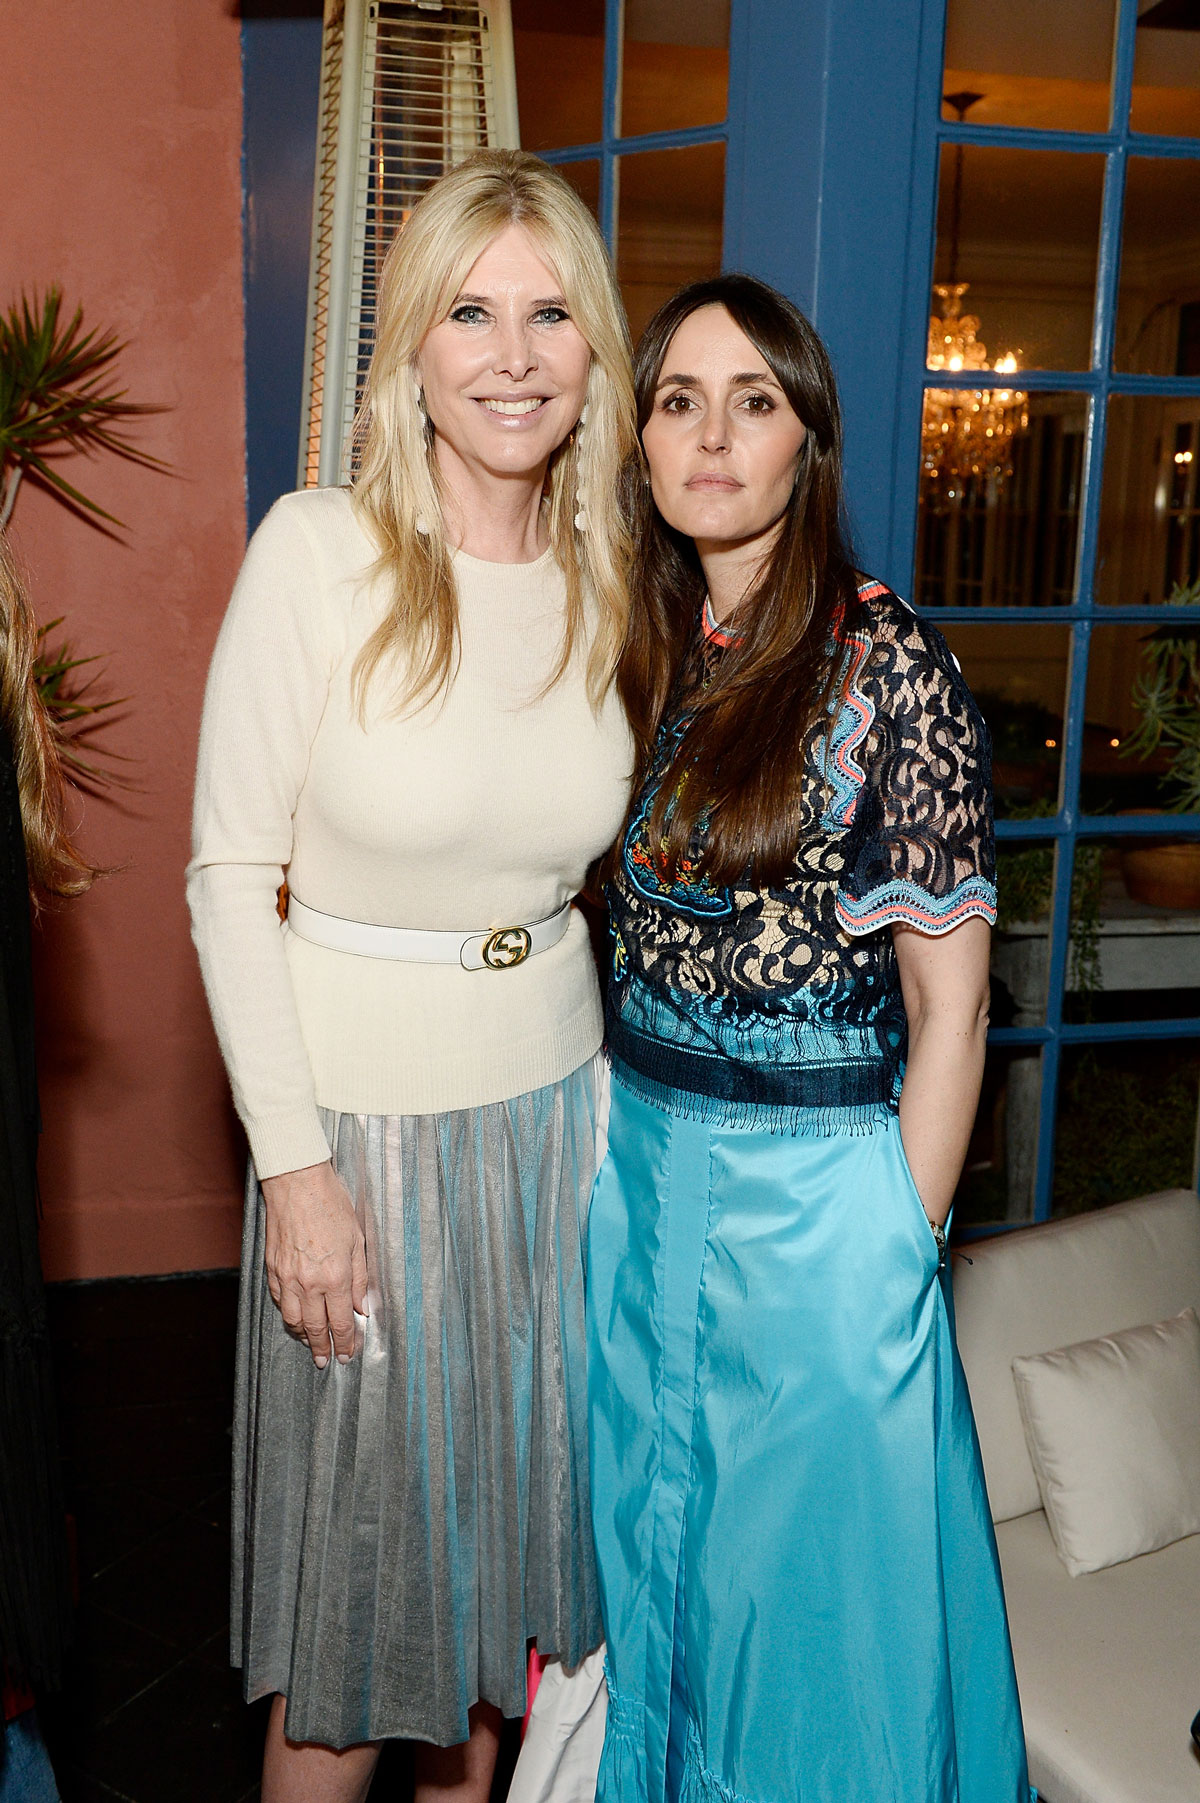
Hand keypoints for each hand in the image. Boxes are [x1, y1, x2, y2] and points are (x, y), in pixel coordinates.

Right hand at [260, 1160, 367, 1367]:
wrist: (297, 1183)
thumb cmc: (331, 1205)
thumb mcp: (358, 1240)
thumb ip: (361, 1278)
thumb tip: (363, 1306)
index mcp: (336, 1276)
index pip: (342, 1321)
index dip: (346, 1342)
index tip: (348, 1354)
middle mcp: (310, 1282)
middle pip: (316, 1328)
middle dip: (323, 1348)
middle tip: (327, 1361)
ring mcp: (287, 1277)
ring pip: (293, 1320)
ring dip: (303, 1335)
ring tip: (311, 1342)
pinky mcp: (272, 1269)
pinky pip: (280, 1301)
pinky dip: (288, 1313)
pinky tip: (295, 1315)